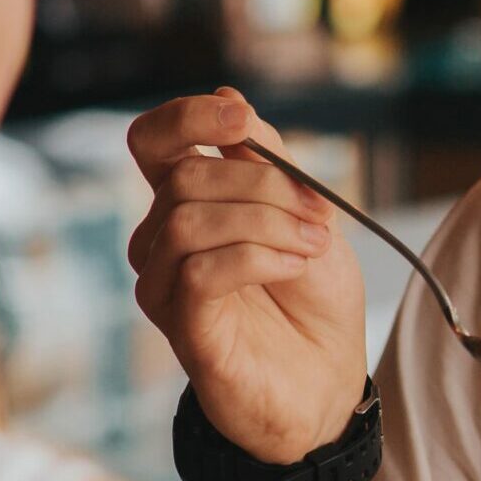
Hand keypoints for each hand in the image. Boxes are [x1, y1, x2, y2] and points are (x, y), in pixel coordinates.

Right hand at [127, 89, 367, 463]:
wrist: (328, 383)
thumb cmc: (314, 301)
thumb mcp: (307, 215)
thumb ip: (269, 160)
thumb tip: (230, 97)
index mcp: (187, 203)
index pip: (153, 140)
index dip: (188, 118)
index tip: (242, 123)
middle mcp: (161, 239)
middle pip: (185, 176)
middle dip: (264, 185)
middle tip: (320, 216)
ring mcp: (164, 284)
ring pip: (190, 220)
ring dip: (266, 223)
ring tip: (313, 247)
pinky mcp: (180, 325)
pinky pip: (200, 271)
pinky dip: (256, 258)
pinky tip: (294, 267)